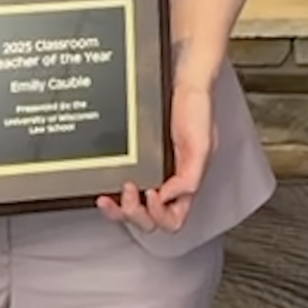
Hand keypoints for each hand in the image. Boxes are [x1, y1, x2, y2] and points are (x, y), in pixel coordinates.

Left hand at [100, 79, 214, 232]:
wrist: (185, 86)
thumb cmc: (198, 110)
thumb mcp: (202, 145)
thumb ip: (191, 176)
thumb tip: (167, 196)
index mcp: (188, 184)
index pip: (174, 219)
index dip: (159, 215)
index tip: (151, 193)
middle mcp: (170, 184)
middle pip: (150, 221)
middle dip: (134, 214)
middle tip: (128, 193)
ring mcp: (154, 176)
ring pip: (134, 210)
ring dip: (120, 210)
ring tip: (109, 198)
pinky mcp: (140, 164)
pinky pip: (124, 191)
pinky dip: (114, 196)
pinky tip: (105, 190)